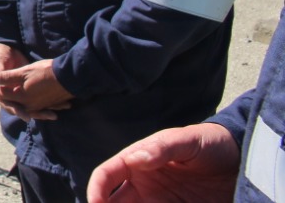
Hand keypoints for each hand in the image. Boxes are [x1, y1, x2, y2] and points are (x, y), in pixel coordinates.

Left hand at [0, 49, 72, 120]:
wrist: (70, 76)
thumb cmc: (45, 71)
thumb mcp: (23, 72)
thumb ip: (6, 77)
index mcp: (21, 97)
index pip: (2, 93)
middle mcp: (29, 105)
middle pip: (10, 102)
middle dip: (0, 96)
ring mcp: (39, 106)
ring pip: (21, 106)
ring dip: (12, 101)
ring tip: (4, 96)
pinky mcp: (47, 105)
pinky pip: (34, 107)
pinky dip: (25, 103)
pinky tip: (23, 101)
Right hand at [86, 123, 238, 201]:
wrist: (241, 162)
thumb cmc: (209, 143)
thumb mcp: (188, 140)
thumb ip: (162, 148)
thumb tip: (134, 158)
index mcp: (136, 162)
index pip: (107, 175)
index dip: (96, 188)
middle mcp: (142, 185)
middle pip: (113, 202)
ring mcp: (158, 202)